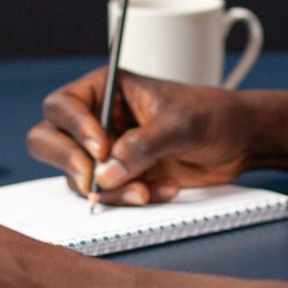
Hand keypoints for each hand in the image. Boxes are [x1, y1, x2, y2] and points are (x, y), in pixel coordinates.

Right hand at [27, 68, 251, 204]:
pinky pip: (105, 195)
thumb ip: (141, 145)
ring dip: (108, 189)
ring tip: (145, 190)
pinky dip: (129, 198)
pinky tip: (163, 189)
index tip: (100, 151)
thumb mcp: (179, 124)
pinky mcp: (120, 177)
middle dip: (70, 162)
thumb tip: (105, 173)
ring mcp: (106, 150)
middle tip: (94, 180)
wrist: (239, 142)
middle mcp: (97, 118)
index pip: (63, 105)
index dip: (74, 129)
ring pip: (76, 175)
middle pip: (49, 139)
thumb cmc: (211, 115)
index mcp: (106, 89)